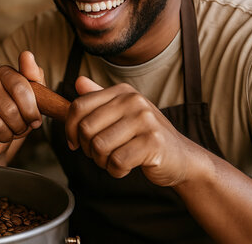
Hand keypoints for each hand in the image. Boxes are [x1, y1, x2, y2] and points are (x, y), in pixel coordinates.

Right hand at [0, 51, 44, 156]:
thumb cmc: (17, 109)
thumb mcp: (34, 94)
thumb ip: (34, 75)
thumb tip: (27, 55)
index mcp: (4, 72)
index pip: (20, 88)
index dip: (31, 110)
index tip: (35, 121)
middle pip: (10, 110)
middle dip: (20, 127)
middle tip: (20, 128)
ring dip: (7, 136)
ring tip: (8, 132)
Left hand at [67, 76, 201, 186]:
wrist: (181, 157)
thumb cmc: (144, 136)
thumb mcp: (122, 114)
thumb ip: (99, 99)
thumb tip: (78, 81)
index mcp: (122, 92)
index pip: (78, 106)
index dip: (69, 128)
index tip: (74, 143)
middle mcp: (133, 101)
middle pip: (86, 128)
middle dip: (87, 149)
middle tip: (100, 155)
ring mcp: (145, 120)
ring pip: (99, 146)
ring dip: (101, 161)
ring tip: (114, 160)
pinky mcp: (153, 142)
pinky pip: (117, 161)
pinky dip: (116, 171)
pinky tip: (126, 167)